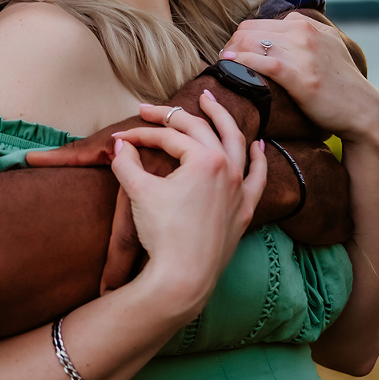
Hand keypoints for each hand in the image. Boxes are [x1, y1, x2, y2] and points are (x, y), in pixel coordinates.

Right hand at [108, 92, 266, 312]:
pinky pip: (258, 177)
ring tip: (211, 103)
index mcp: (205, 159)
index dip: (141, 135)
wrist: (183, 277)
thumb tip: (120, 145)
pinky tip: (257, 147)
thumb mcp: (139, 192)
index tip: (121, 139)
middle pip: (200, 130)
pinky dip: (258, 159)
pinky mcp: (245, 209)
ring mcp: (240, 189)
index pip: (169, 137)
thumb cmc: (163, 234)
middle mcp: (229, 168)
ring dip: (223, 120)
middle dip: (174, 116)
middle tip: (154, 109)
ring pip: (236, 144)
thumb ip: (127, 162)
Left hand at [223, 14, 378, 146]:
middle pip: (249, 30)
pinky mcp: (301, 74)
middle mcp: (305, 32)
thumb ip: (302, 40)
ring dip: (230, 54)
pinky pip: (261, 61)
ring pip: (250, 42)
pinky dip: (240, 62)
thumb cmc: (339, 87)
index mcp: (308, 25)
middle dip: (231, 45)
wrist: (363, 111)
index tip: (232, 55)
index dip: (241, 40)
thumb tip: (271, 42)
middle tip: (223, 63)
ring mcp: (303, 51)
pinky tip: (229, 67)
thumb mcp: (325, 50)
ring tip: (223, 68)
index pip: (259, 24)